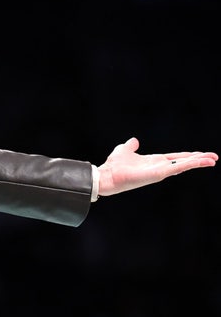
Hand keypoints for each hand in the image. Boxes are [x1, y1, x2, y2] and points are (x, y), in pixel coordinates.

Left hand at [97, 137, 216, 196]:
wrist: (107, 175)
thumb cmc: (114, 165)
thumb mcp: (124, 150)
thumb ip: (131, 146)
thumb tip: (134, 140)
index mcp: (155, 161)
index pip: (176, 158)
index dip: (189, 156)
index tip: (202, 154)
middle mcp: (160, 167)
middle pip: (183, 162)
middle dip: (199, 159)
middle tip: (214, 158)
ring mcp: (161, 171)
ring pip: (183, 165)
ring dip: (198, 162)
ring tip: (213, 160)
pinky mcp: (159, 174)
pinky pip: (177, 167)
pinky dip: (189, 164)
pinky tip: (201, 161)